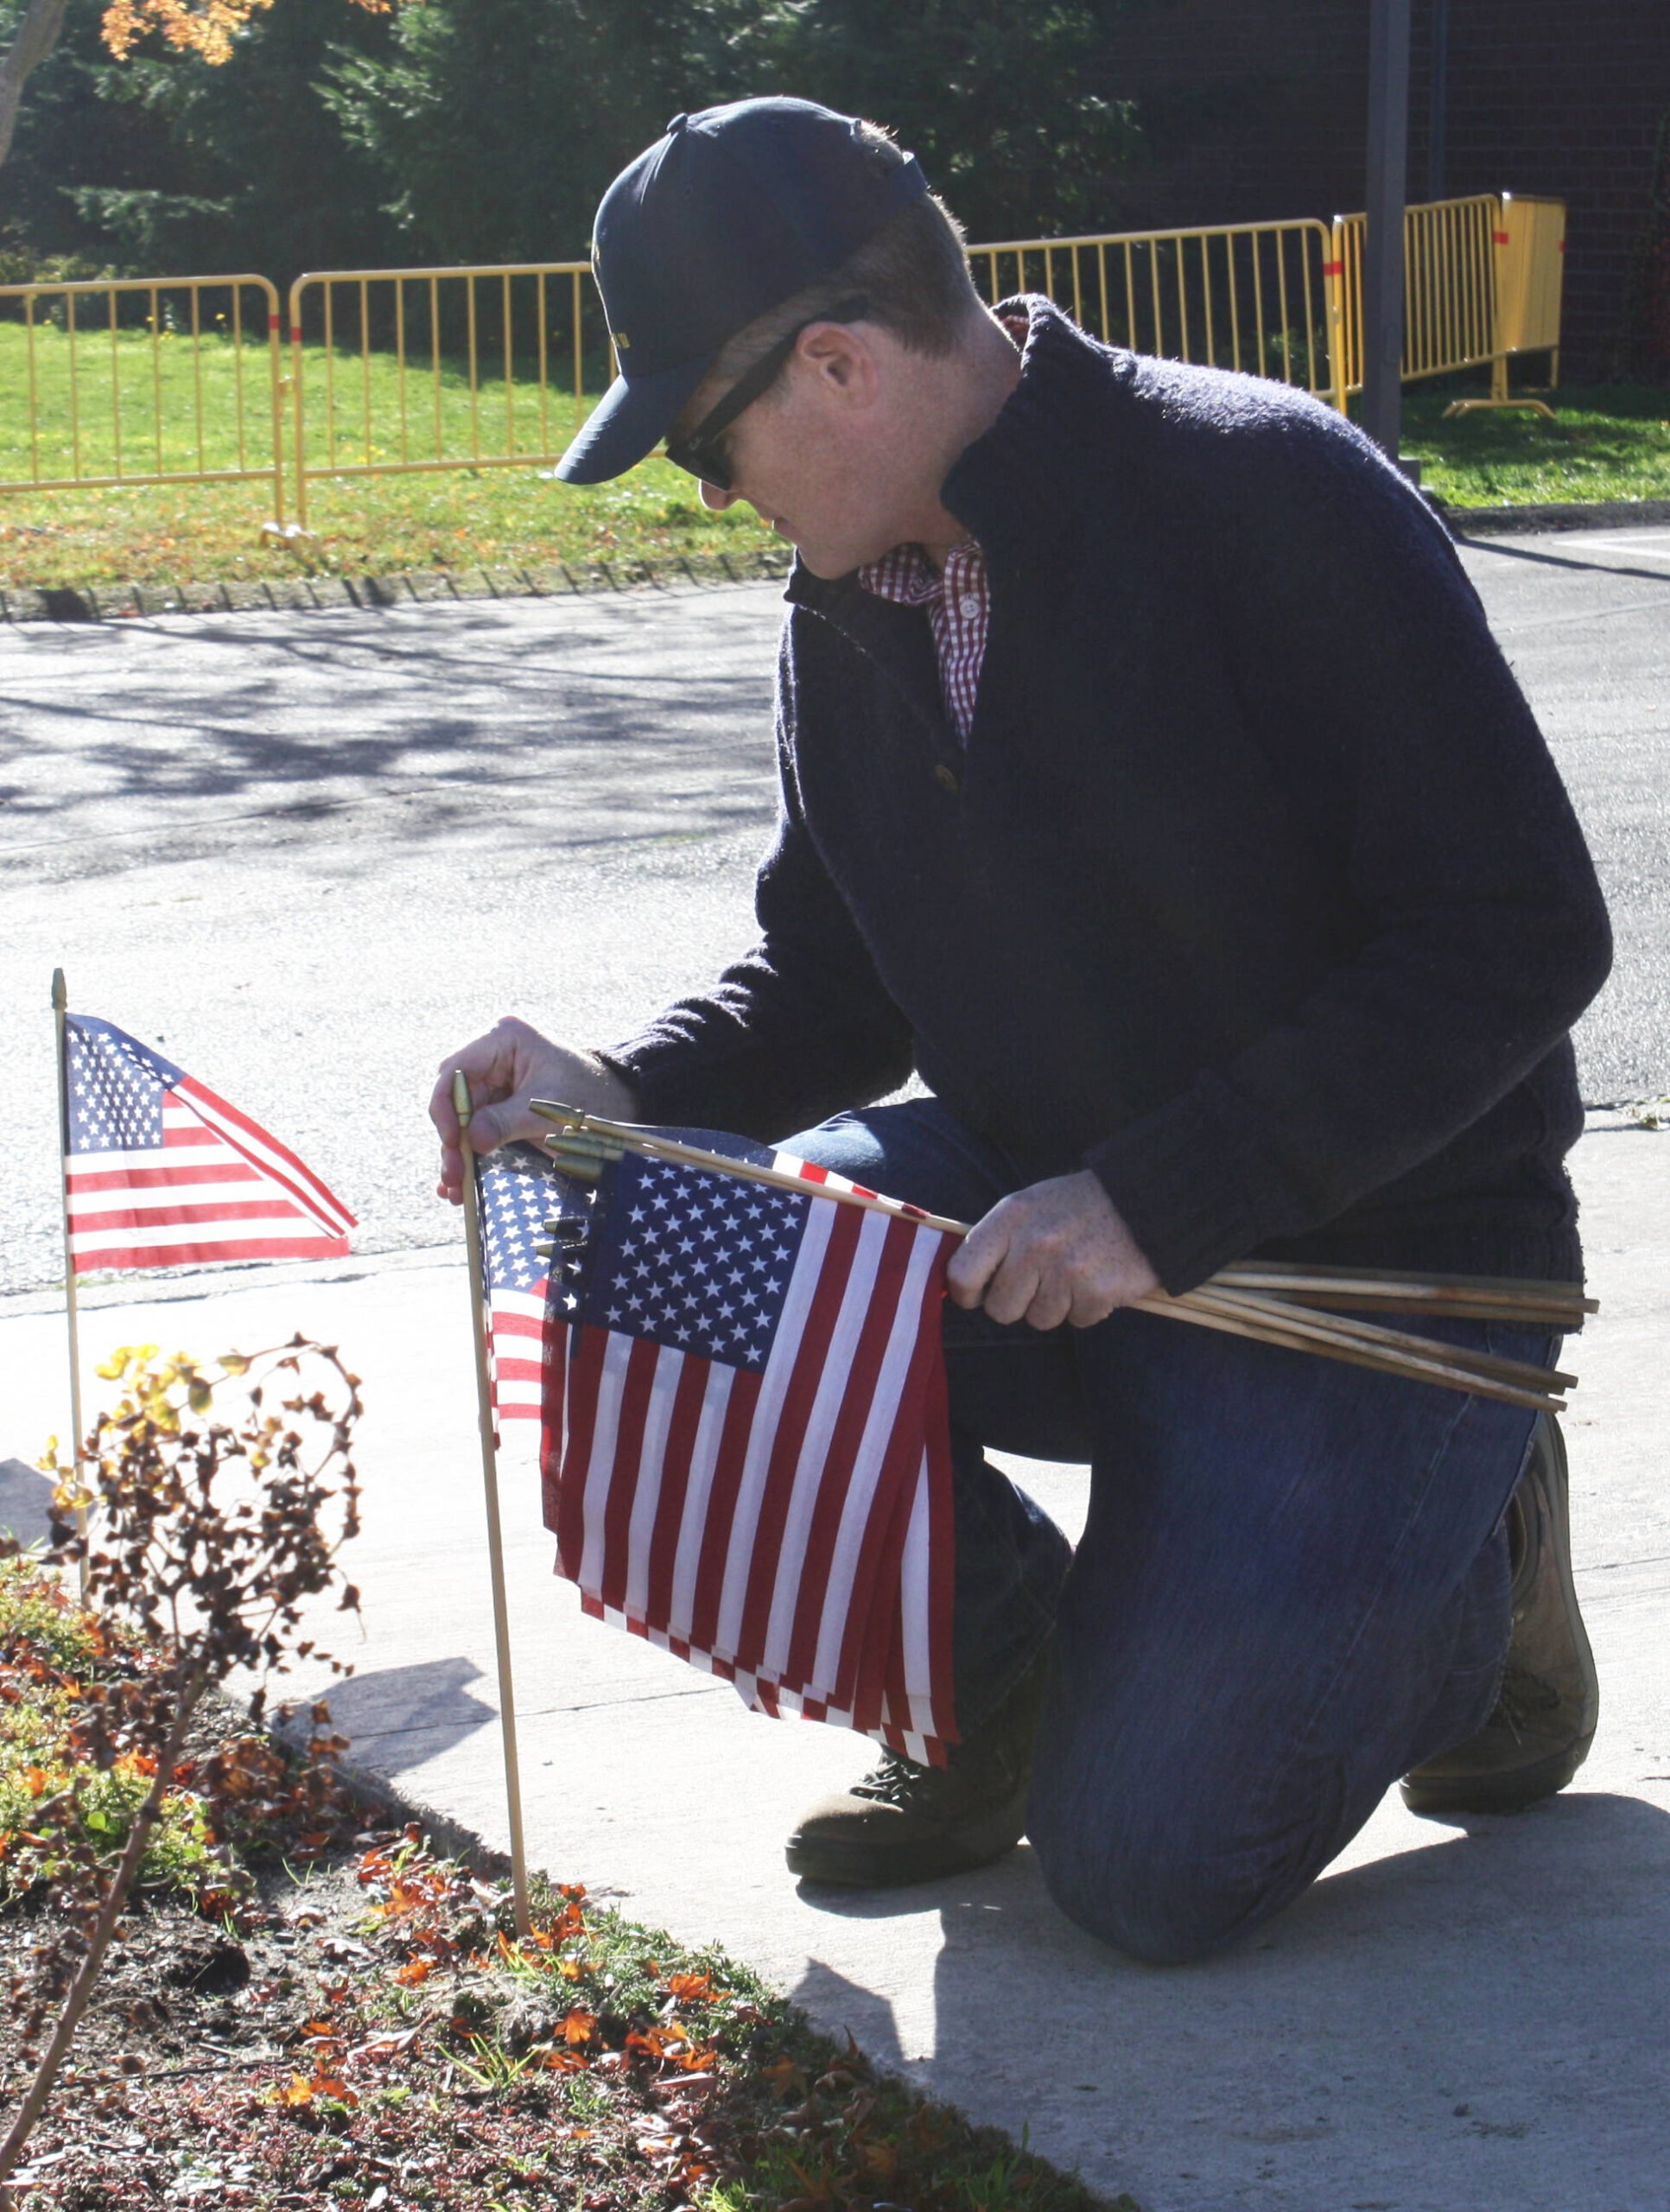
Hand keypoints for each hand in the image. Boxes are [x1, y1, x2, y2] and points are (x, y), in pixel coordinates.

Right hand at [429, 1017, 639, 1203]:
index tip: (451, 1140)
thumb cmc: (589, 1096)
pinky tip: (456, 1186)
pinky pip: (473, 1130)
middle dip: (451, 1139)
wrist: (617, 1105)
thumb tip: (470, 1141)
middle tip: (453, 1174)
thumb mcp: (549, 1110)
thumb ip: (507, 1122)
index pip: (456, 1070)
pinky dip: (467, 1156)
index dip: (446, 1107)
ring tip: (454, 1189)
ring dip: (456, 1154)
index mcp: (504, 1039)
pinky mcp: (498, 1106)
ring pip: (461, 1120)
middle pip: (455, 1099)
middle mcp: (492, 1057)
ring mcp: (494, 1083)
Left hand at [946, 1170, 1160, 1329]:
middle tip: (1040, 1282)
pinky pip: (1077, 1321)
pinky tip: (1097, 1279)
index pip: (963, 1273)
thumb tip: (963, 1283)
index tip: (977, 1296)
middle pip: (1001, 1309)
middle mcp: (1034, 1244)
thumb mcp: (1031, 1206)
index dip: (967, 1294)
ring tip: (1075, 1274)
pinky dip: (1087, 1308)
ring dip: (1056, 1305)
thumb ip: (997, 1239)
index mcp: (1011, 1217)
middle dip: (1018, 1303)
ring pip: (1039, 1320)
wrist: (1144, 1200)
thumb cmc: (1080, 1206)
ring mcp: (1066, 1270)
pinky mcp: (1097, 1292)